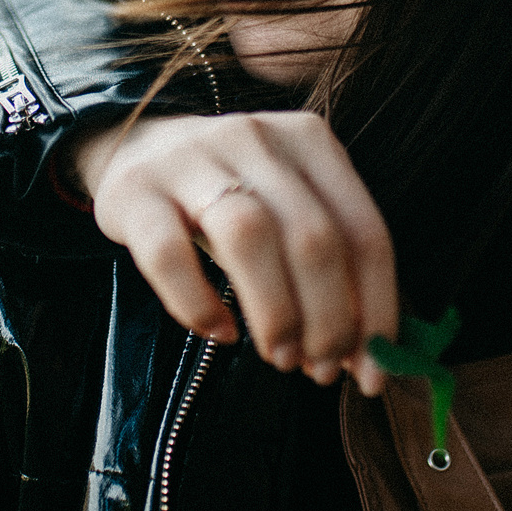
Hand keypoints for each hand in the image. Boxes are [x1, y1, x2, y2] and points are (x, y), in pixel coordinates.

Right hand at [72, 111, 396, 393]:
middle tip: (319, 368)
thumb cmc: (232, 195)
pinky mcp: (134, 191)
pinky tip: (218, 332)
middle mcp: (254, 138)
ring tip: (281, 356)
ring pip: (249, 236)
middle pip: (313, 236)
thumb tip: (369, 353)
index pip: (364, 231)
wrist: (138, 149)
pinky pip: (168, 254)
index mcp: (309, 140)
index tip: (372, 372)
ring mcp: (190, 160)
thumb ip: (332, 265)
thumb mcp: (289, 207)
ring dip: (275, 312)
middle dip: (328, 319)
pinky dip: (197, 304)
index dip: (377, 310)